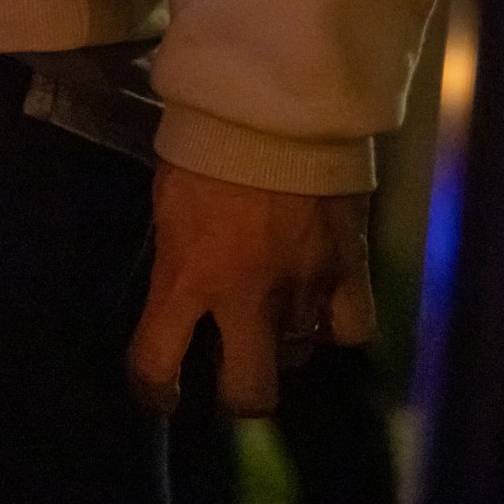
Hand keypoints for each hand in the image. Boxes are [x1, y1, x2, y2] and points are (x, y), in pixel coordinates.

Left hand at [126, 163, 374, 417]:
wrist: (274, 107)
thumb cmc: (205, 147)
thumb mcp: (168, 207)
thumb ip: (178, 262)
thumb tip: (182, 293)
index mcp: (186, 277)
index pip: (157, 364)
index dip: (153, 392)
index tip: (157, 396)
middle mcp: (246, 297)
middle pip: (249, 393)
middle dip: (236, 397)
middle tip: (230, 377)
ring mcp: (303, 287)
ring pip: (298, 358)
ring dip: (282, 347)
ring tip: (272, 319)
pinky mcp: (349, 268)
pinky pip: (350, 330)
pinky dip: (335, 327)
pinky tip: (320, 307)